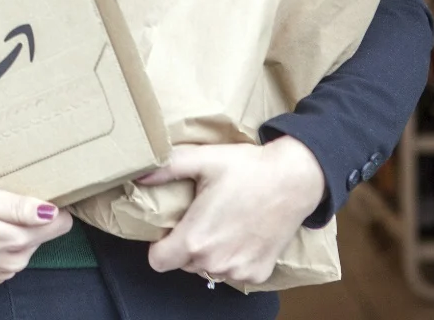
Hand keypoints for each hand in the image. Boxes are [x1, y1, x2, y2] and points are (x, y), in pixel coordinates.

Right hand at [0, 181, 71, 284]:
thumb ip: (16, 206)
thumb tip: (51, 211)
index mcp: (15, 239)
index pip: (58, 224)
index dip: (52, 205)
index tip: (35, 191)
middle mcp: (12, 261)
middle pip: (41, 235)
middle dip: (31, 218)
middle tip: (2, 199)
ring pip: (24, 248)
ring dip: (14, 231)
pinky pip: (5, 259)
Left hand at [137, 137, 325, 287]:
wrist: (294, 179)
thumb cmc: (248, 168)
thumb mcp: (202, 159)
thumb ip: (166, 168)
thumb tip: (138, 173)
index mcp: (196, 239)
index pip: (158, 262)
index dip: (159, 246)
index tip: (171, 229)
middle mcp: (215, 261)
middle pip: (183, 264)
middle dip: (186, 245)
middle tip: (201, 218)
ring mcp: (238, 270)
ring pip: (209, 269)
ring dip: (210, 253)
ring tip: (222, 224)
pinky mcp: (259, 273)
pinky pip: (234, 273)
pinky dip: (234, 259)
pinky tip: (242, 234)